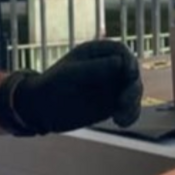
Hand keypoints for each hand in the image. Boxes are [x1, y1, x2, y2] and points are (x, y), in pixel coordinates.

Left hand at [0, 40, 142, 135]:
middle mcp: (108, 68)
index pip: (121, 52)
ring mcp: (111, 87)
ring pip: (133, 92)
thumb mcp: (71, 74)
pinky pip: (129, 109)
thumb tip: (121, 62)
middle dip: (132, 87)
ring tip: (120, 117)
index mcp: (97, 53)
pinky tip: (120, 122)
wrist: (40, 108)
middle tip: (123, 101)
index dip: (129, 61)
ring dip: (133, 104)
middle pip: (132, 74)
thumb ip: (95, 68)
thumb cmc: (51, 85)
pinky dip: (130, 116)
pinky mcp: (112, 104)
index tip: (129, 73)